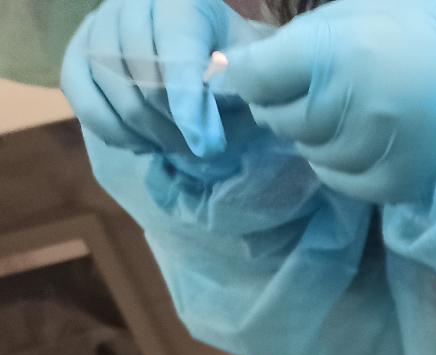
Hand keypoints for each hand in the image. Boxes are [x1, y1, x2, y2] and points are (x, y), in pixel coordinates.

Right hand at [64, 0, 243, 159]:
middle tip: (198, 147)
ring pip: (109, 86)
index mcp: (178, 0)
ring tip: (175, 145)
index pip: (175, 46)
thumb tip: (206, 106)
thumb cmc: (233, 68)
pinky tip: (141, 142)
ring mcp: (98, 26)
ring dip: (144, 129)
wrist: (209, 62)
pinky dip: (111, 128)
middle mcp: (130, 3)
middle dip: (171, 122)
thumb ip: (232, 83)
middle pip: (139, 71)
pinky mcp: (77, 54)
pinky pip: (80, 95)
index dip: (188, 97)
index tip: (204, 141)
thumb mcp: (246, 71)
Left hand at [212, 0, 435, 205]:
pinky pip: (340, 180)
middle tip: (314, 91)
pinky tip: (359, 141)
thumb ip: (285, 47)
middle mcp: (353, 102)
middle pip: (277, 119)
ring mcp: (378, 146)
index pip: (253, 79)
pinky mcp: (397, 179)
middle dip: (283, 105)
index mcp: (336, 51)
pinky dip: (338, 165)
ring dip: (314, 136)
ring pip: (307, 152)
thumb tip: (225, 74)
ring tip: (345, 115)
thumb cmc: (404, 31)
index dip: (246, 77)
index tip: (257, 73)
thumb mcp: (342, 18)